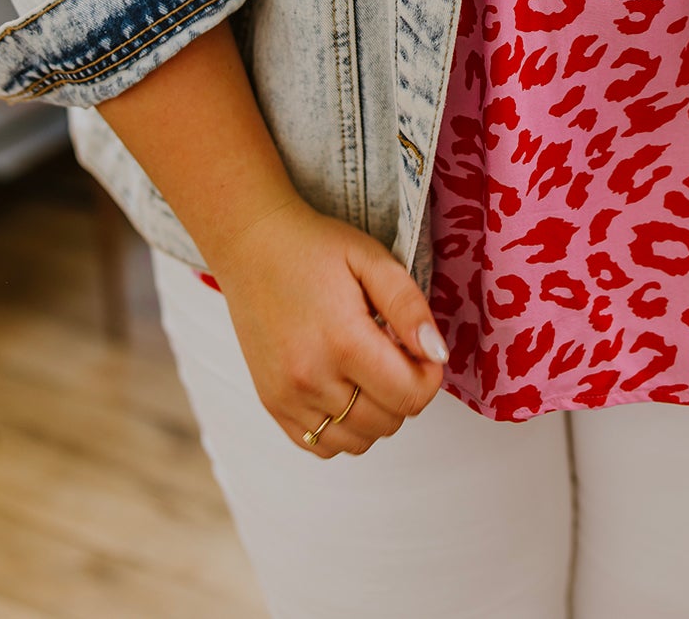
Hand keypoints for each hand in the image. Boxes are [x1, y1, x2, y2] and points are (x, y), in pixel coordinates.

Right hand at [210, 196, 447, 458]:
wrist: (251, 244)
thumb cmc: (313, 246)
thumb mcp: (371, 259)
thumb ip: (409, 307)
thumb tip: (437, 354)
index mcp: (343, 342)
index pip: (409, 396)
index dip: (429, 376)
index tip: (421, 350)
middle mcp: (311, 379)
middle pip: (388, 422)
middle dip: (404, 390)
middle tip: (392, 349)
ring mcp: (287, 397)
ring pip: (358, 441)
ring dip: (375, 413)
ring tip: (367, 367)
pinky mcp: (272, 404)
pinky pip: (321, 445)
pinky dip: (342, 428)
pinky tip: (342, 387)